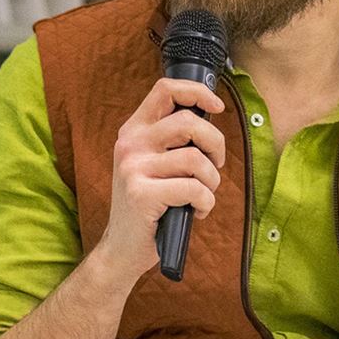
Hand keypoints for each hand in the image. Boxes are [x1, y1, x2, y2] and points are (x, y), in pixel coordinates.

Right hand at [95, 78, 225, 286]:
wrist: (121, 249)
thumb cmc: (149, 205)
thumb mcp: (152, 164)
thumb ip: (172, 140)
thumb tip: (210, 116)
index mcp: (133, 130)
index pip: (165, 90)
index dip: (197, 92)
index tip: (217, 107)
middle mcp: (130, 144)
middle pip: (188, 122)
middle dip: (216, 143)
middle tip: (216, 164)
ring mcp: (133, 168)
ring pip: (195, 159)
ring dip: (212, 180)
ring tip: (203, 194)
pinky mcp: (141, 194)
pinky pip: (194, 189)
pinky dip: (206, 202)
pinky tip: (197, 211)